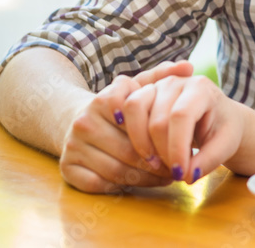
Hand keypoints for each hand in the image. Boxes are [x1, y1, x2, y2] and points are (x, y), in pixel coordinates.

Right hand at [59, 60, 193, 192]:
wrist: (85, 122)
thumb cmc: (123, 109)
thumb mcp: (140, 88)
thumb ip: (163, 76)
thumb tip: (188, 66)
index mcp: (103, 99)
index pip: (135, 121)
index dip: (159, 136)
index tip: (176, 142)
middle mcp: (84, 120)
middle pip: (129, 151)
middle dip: (158, 163)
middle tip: (177, 168)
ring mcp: (72, 145)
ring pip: (116, 170)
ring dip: (145, 179)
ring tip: (165, 177)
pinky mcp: (66, 167)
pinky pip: (98, 184)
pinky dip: (122, 188)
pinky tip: (139, 184)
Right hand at [122, 74, 244, 184]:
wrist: (215, 114)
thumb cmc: (221, 128)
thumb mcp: (225, 144)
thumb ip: (209, 160)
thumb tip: (188, 175)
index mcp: (200, 88)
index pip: (181, 116)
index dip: (177, 148)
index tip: (181, 174)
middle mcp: (174, 82)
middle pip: (156, 119)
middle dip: (161, 153)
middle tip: (172, 173)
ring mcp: (154, 85)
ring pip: (133, 110)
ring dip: (140, 144)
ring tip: (156, 164)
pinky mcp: (140, 94)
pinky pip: (123, 111)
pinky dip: (129, 135)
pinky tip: (143, 154)